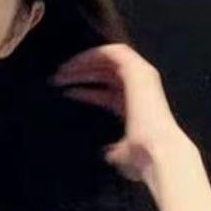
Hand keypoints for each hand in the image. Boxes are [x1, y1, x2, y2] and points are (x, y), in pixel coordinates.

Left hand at [48, 42, 189, 182]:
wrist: (155, 153)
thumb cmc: (139, 158)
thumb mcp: (120, 154)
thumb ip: (113, 150)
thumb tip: (106, 153)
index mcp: (134, 108)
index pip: (106, 92)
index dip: (84, 89)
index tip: (64, 91)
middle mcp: (139, 89)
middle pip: (105, 73)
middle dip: (80, 73)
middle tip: (56, 79)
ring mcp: (141, 77)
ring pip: (108, 59)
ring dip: (83, 62)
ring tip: (61, 72)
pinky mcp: (139, 70)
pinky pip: (113, 52)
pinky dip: (93, 54)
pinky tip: (74, 64)